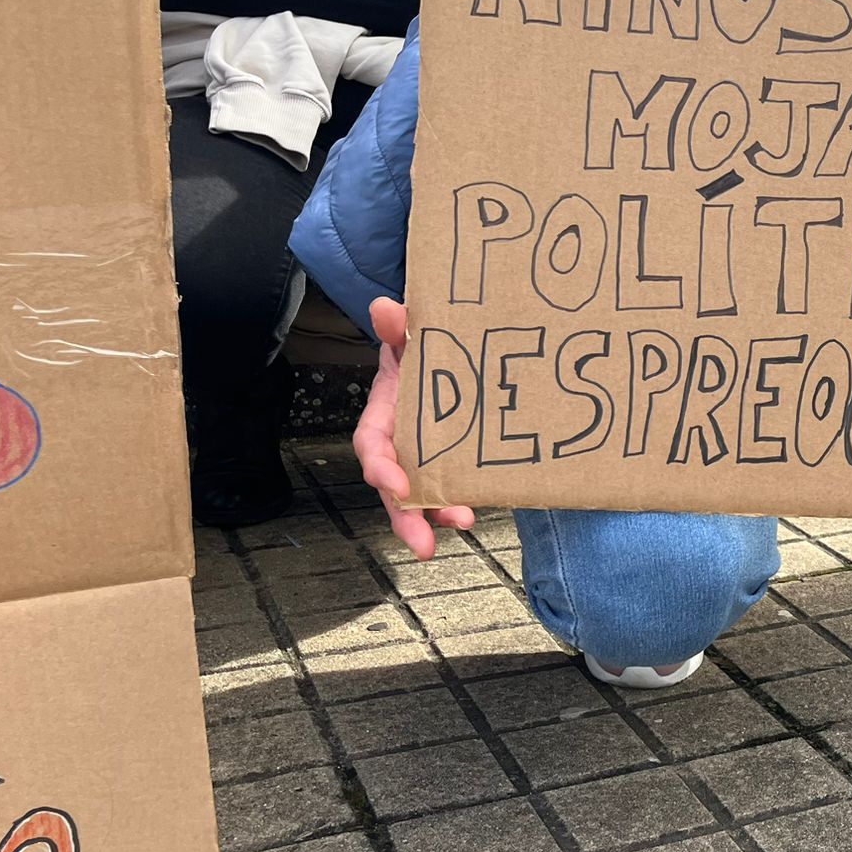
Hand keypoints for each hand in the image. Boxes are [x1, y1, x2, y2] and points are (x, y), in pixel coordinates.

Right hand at [356, 297, 475, 559]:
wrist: (449, 349)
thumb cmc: (423, 343)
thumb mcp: (410, 332)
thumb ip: (399, 325)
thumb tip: (386, 307)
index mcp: (384, 413)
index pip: (372, 444)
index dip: (379, 466)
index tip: (393, 483)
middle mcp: (401, 441)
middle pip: (393, 486)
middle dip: (405, 516)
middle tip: (423, 544)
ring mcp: (426, 455)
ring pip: (422, 495)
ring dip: (437, 517)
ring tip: (463, 525)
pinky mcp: (453, 461)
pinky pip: (453, 487)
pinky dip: (462, 501)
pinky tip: (479, 510)